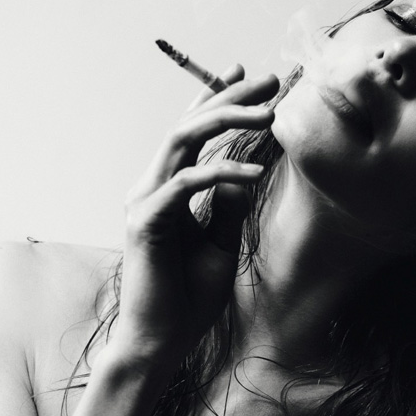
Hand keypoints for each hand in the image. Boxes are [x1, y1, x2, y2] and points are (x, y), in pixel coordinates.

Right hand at [112, 66, 279, 372]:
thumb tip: (243, 176)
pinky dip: (221, 172)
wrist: (163, 339)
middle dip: (229, 97)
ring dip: (227, 121)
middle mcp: (151, 188)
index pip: (191, 135)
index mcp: (167, 191)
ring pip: (182, 141)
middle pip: (187, 126)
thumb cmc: (188, 298)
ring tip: (270, 114)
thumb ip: (228, 209)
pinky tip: (255, 172)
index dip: (216, 100)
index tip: (250, 76)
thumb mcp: (220, 246)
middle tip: (269, 80)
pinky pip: (187, 183)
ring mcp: (145, 202)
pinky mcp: (146, 222)